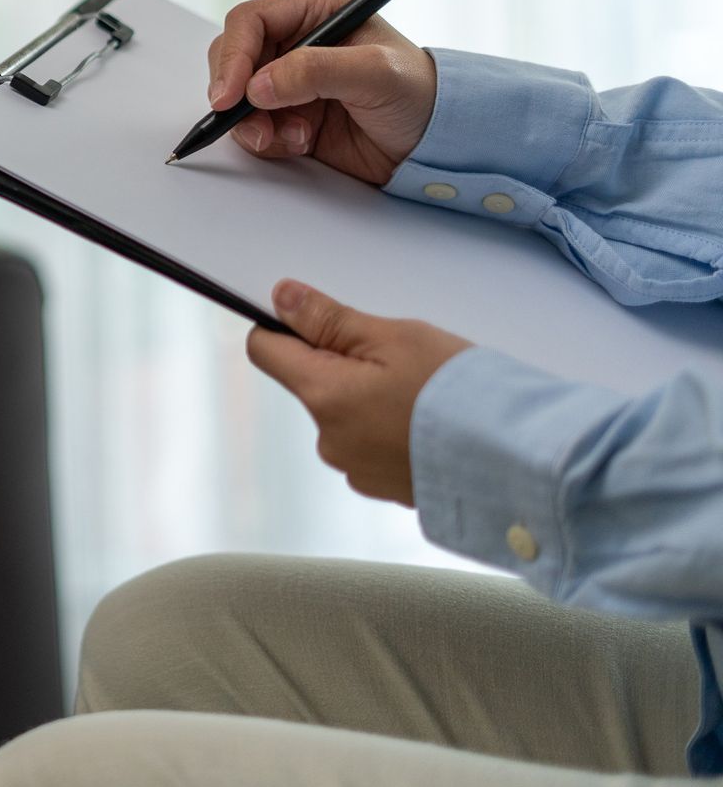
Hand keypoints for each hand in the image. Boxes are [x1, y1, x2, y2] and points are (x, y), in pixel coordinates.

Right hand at [207, 0, 436, 185]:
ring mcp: (288, 79)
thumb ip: (316, 72)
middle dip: (236, 93)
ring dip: (253, 123)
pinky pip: (250, 126)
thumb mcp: (376, 74)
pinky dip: (266, 140)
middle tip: (252, 122)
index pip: (251, 21)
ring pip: (236, 96)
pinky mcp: (286, 114)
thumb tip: (258, 86)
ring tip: (293, 137)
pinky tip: (301, 143)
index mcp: (318, 9)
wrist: (435, 145)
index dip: (233, 56)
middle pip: (233, 57)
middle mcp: (297, 40)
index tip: (229, 95)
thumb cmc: (420, 95)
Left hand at [246, 279, 472, 504]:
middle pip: (313, 384)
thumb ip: (329, 319)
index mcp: (322, 396)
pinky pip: (372, 445)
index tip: (317, 318)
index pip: (265, 351)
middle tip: (398, 357)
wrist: (520, 461)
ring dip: (370, 398)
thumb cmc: (460, 393)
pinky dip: (391, 430)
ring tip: (423, 394)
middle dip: (344, 364)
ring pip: (345, 415)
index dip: (284, 327)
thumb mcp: (394, 337)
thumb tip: (281, 299)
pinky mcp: (383, 487)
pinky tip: (429, 424)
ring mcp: (355, 469)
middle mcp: (328, 439)